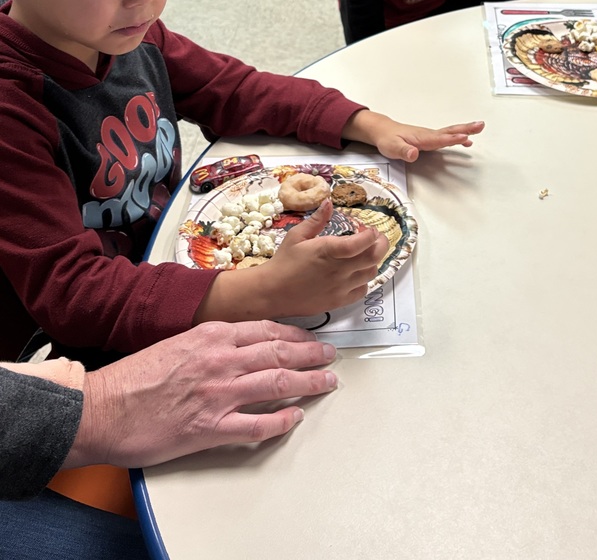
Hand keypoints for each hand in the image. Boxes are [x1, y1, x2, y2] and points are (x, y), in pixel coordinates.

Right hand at [66, 321, 337, 467]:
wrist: (103, 407)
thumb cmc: (133, 378)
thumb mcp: (176, 344)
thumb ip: (208, 343)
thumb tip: (235, 347)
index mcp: (210, 336)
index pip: (265, 330)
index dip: (294, 335)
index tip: (310, 338)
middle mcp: (220, 360)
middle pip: (279, 354)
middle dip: (311, 355)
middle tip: (330, 357)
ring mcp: (218, 394)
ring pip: (277, 384)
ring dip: (308, 383)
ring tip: (327, 383)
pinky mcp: (211, 428)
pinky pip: (258, 425)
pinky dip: (282, 422)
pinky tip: (296, 418)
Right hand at [263, 198, 388, 314]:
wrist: (272, 292)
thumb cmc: (284, 262)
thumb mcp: (297, 235)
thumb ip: (317, 220)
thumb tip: (329, 202)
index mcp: (329, 250)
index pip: (362, 242)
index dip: (371, 234)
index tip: (369, 229)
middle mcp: (339, 270)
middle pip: (374, 257)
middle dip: (380, 244)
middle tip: (376, 238)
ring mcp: (341, 287)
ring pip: (371, 273)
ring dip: (373, 261)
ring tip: (365, 254)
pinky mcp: (339, 301)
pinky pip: (362, 290)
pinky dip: (364, 280)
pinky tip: (356, 273)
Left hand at [342, 111, 484, 161]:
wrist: (383, 131)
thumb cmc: (388, 139)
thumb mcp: (392, 147)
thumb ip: (403, 151)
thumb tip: (413, 154)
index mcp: (422, 138)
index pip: (440, 138)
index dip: (452, 138)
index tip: (465, 137)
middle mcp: (428, 135)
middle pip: (450, 131)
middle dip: (466, 129)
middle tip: (480, 126)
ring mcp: (430, 135)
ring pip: (451, 132)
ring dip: (466, 130)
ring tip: (480, 128)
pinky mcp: (430, 138)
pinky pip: (447, 136)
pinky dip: (458, 136)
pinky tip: (466, 140)